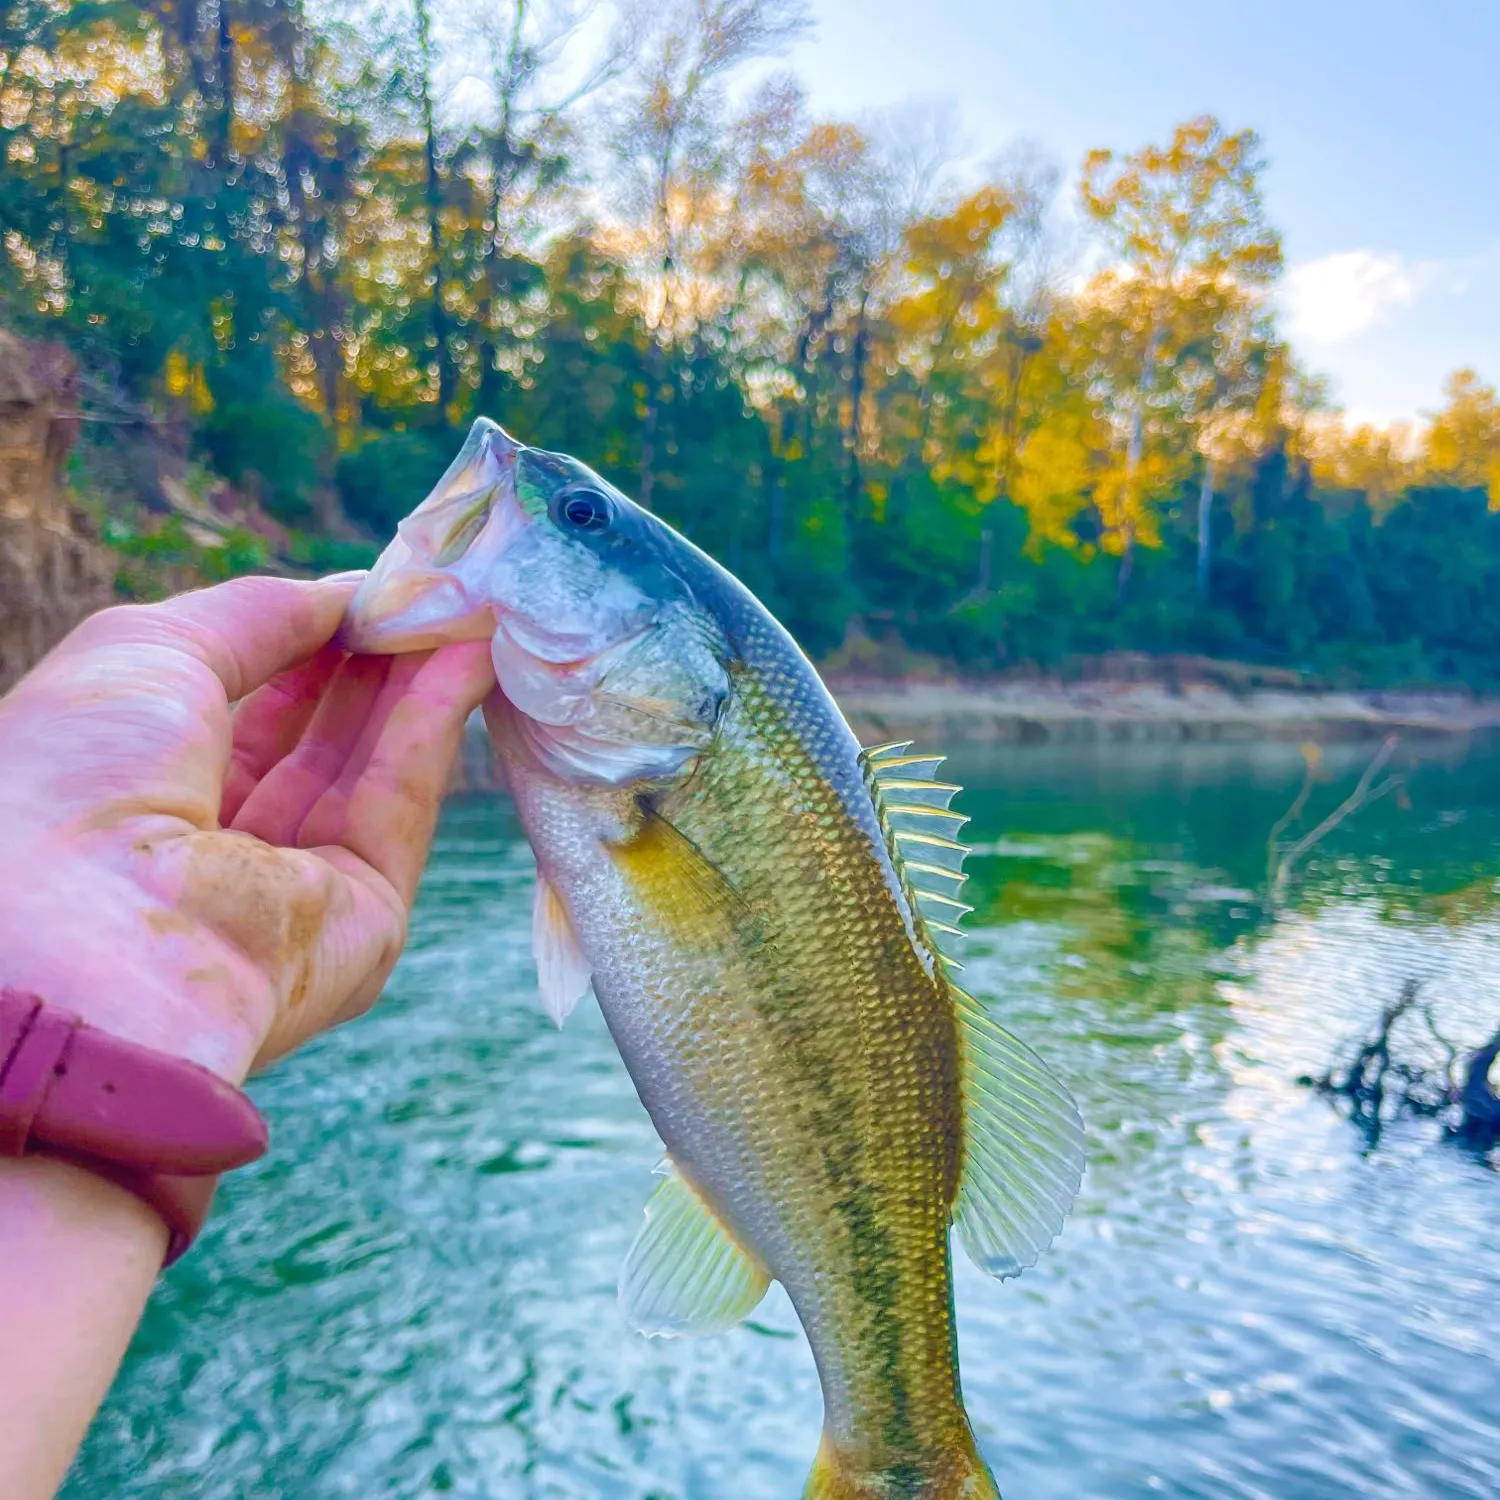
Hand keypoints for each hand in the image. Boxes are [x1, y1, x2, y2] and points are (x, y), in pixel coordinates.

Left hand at [0, 574, 494, 1082]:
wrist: (81, 934)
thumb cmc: (73, 777)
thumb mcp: (146, 652)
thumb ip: (254, 615)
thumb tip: (341, 597)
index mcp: (149, 797)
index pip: (253, 714)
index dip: (311, 644)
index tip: (368, 588)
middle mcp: (226, 850)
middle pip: (323, 740)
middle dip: (376, 659)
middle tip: (432, 590)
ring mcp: (301, 890)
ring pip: (373, 768)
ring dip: (418, 682)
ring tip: (463, 606)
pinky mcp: (367, 922)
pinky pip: (403, 804)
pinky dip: (436, 724)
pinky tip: (466, 656)